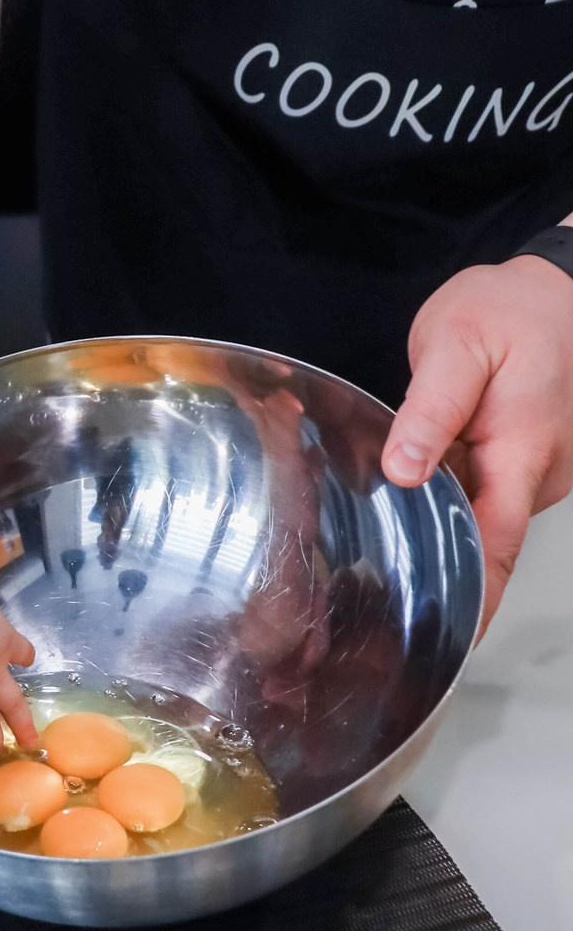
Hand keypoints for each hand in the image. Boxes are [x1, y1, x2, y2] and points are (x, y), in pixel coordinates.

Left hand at [382, 257, 572, 630]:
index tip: (448, 642)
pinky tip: (411, 502)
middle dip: (441, 574)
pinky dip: (448, 505)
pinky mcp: (525, 465)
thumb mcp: (458, 344)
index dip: (475, 599)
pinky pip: (483, 497)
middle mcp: (537, 474)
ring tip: (377, 555)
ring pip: (479, 519)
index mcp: (523, 451)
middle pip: (483, 541)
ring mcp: (535, 472)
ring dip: (439, 532)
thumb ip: (430, 409)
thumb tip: (404, 471)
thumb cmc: (512, 310)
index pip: (496, 544)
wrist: (561, 289)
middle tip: (375, 608)